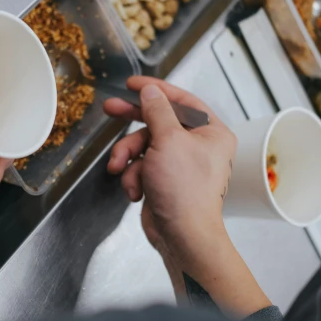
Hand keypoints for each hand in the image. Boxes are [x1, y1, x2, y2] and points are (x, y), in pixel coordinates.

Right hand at [105, 77, 270, 316]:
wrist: (183, 236)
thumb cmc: (185, 190)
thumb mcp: (168, 140)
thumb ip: (157, 111)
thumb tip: (150, 91)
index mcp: (211, 132)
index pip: (182, 100)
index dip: (156, 90)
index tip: (133, 84)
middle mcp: (199, 146)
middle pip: (159, 121)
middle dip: (133, 122)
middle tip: (110, 108)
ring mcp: (180, 164)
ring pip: (144, 146)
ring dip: (128, 157)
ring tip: (119, 168)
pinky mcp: (164, 181)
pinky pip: (142, 167)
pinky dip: (133, 176)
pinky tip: (135, 189)